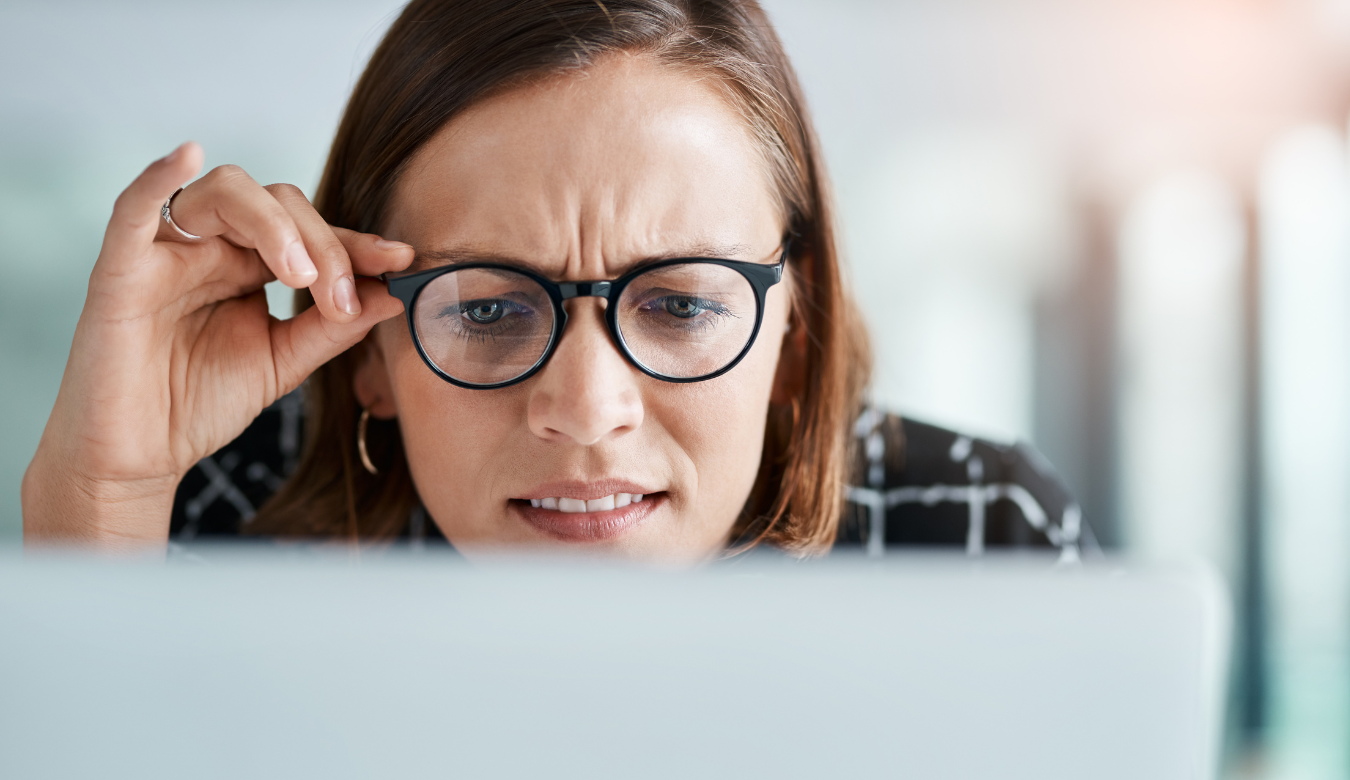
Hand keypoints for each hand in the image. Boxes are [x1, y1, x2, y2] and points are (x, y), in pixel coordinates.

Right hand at [22, 142, 412, 548]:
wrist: (138, 456)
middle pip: (279, 204)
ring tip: (300, 276)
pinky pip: (133, 209)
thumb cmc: (199, 404)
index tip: (403, 260)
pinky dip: (159, 175)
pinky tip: (189, 155)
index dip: (358, 244)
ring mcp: (167, 253)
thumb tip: (396, 294)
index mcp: (250, 265)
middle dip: (324, 245)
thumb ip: (335, 327)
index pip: (312, 233)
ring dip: (274, 225)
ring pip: (225, 193)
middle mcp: (212, 247)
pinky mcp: (121, 269)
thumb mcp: (285, 363)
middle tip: (340, 299)